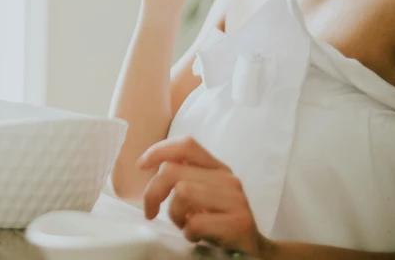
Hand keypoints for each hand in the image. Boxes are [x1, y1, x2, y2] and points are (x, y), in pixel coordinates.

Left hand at [136, 136, 272, 257]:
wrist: (254, 250)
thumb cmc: (218, 221)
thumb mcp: (203, 193)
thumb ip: (184, 176)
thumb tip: (148, 165)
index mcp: (217, 168)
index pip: (186, 144)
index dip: (158, 151)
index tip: (141, 166)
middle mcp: (227, 178)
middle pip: (173, 170)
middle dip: (153, 193)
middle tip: (151, 211)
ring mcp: (235, 199)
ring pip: (182, 193)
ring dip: (174, 215)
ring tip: (185, 224)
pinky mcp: (238, 223)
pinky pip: (196, 222)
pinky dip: (189, 232)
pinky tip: (197, 236)